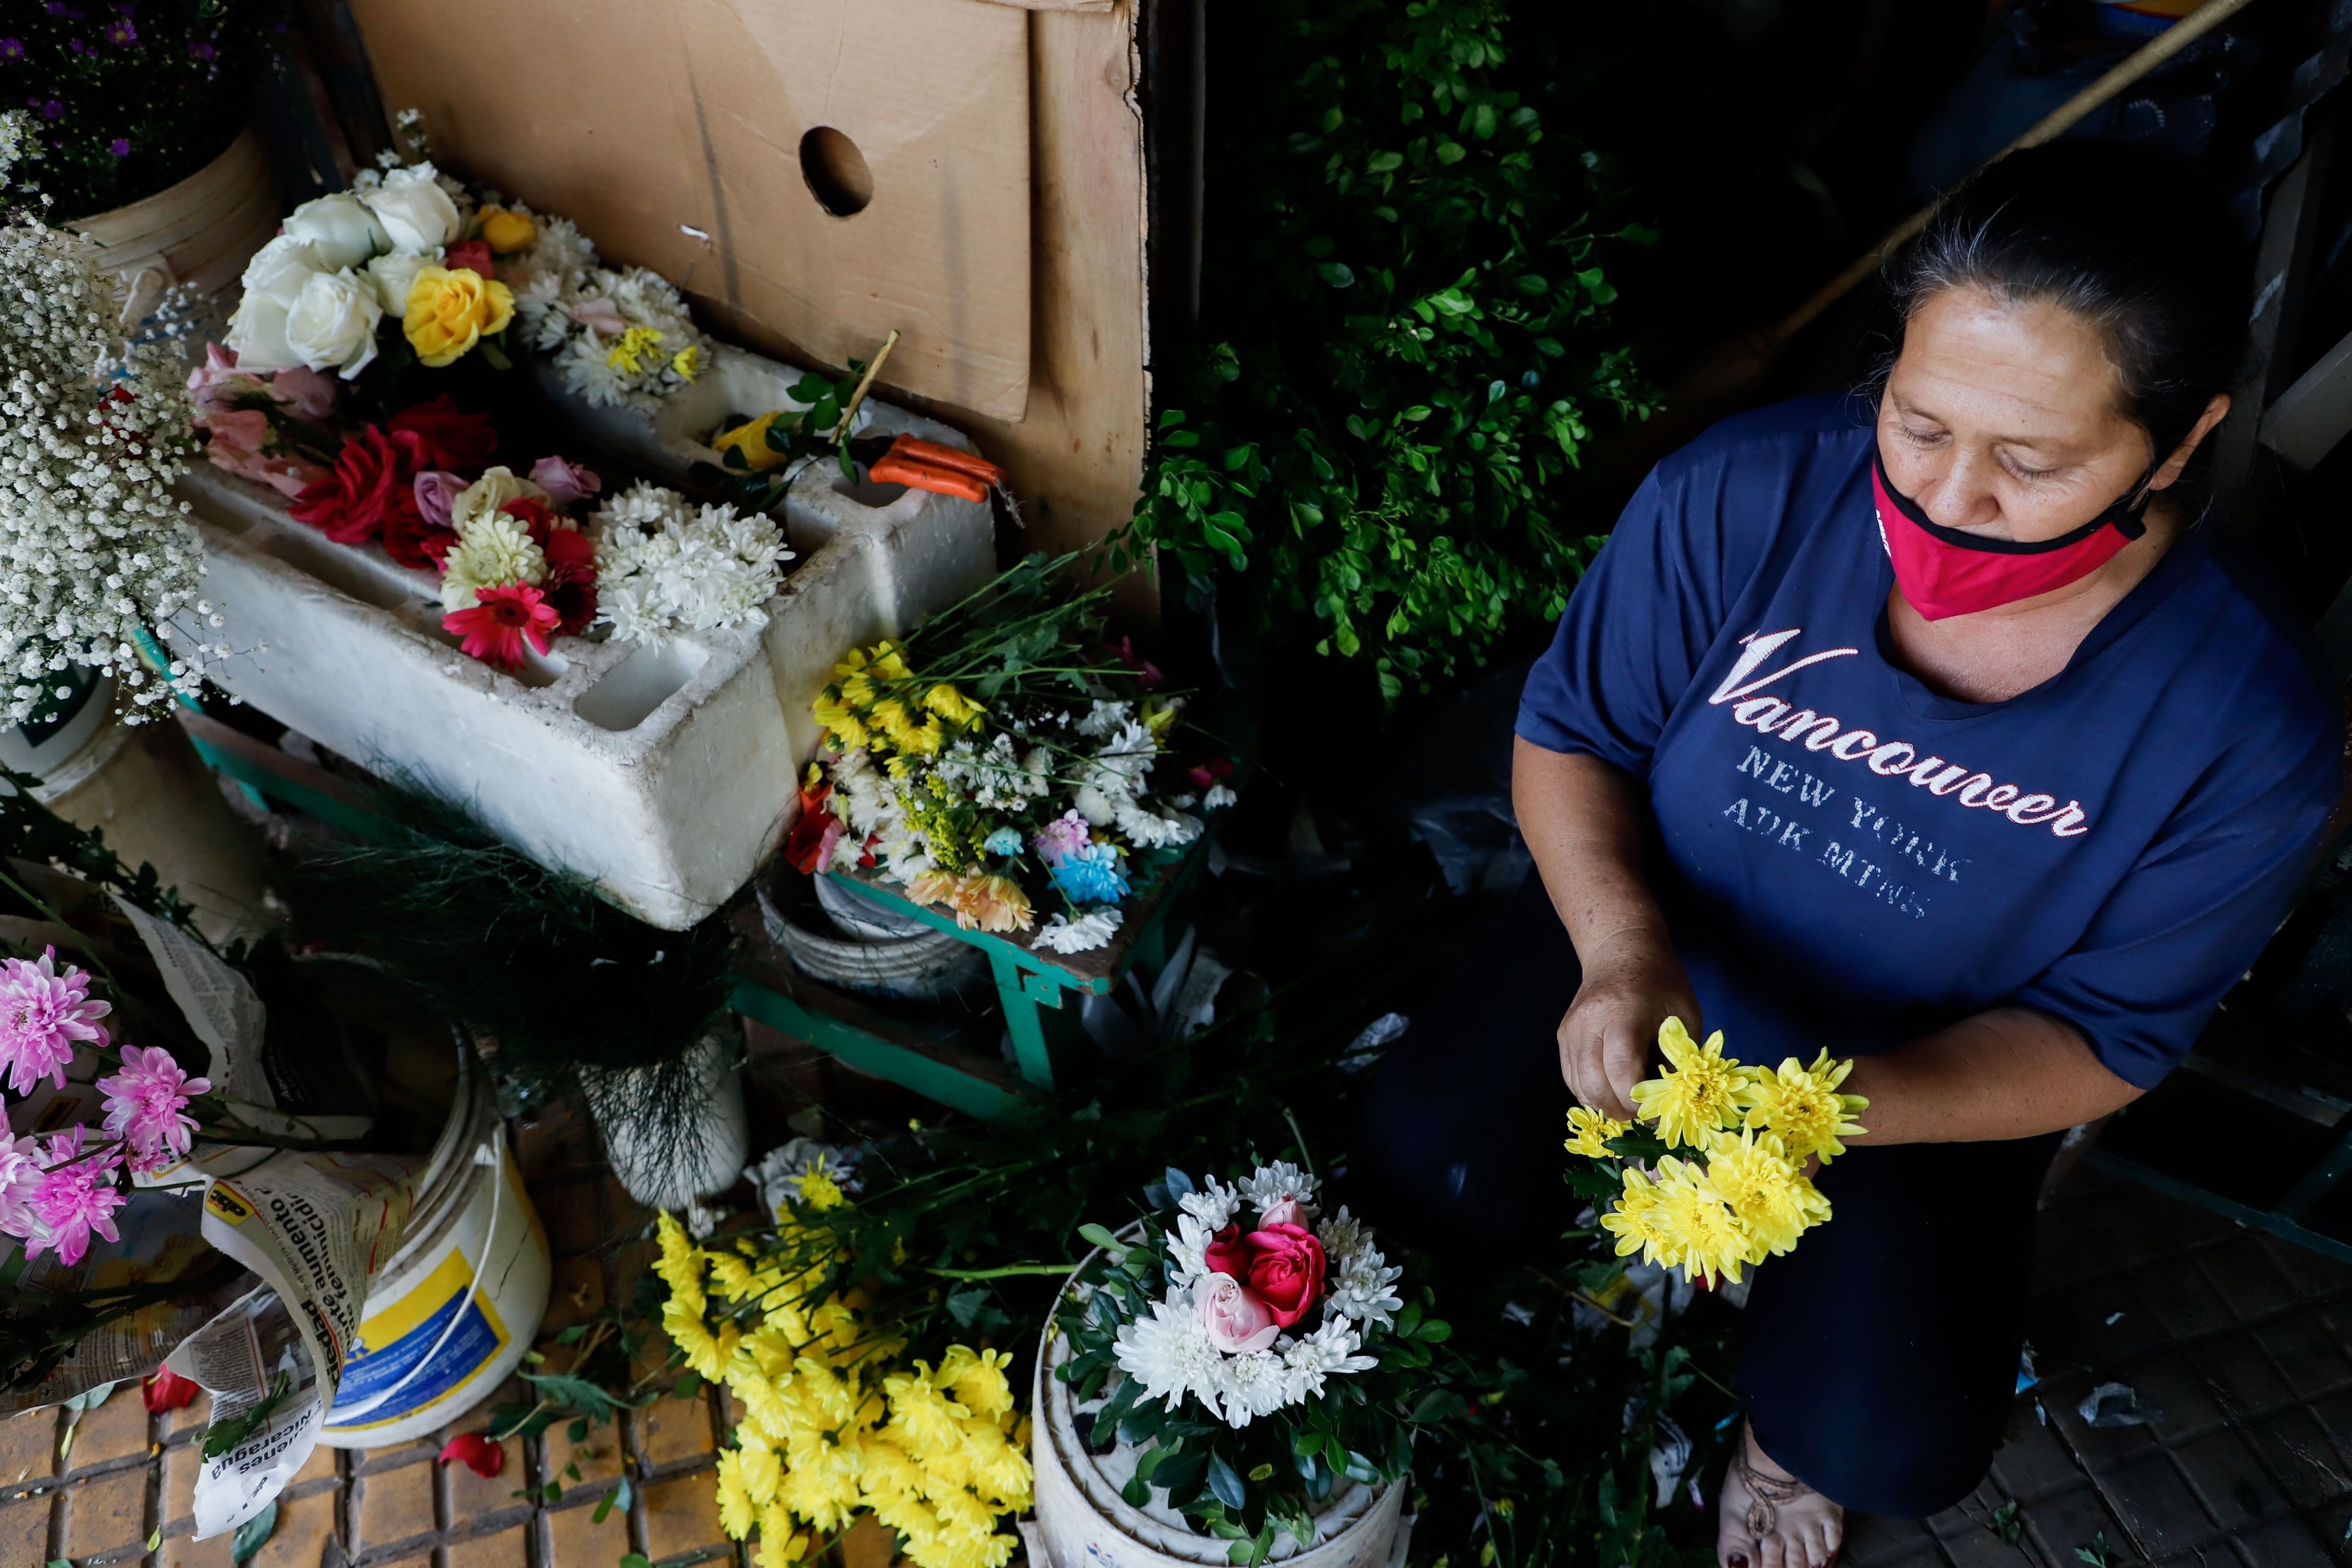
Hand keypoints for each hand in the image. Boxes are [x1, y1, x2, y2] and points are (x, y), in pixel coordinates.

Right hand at [1558, 929, 1698, 1119]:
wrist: (1620, 952)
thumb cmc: (1660, 984)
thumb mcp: (1683, 1017)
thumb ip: (1677, 1059)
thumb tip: (1669, 1103)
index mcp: (1622, 1012)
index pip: (1620, 1070)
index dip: (1638, 1099)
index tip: (1658, 1109)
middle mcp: (1589, 1022)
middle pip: (1593, 1084)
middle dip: (1620, 1109)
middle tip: (1643, 1113)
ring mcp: (1571, 1029)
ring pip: (1579, 1086)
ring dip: (1605, 1104)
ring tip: (1629, 1101)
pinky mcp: (1563, 1036)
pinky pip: (1572, 1077)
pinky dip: (1592, 1091)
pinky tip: (1612, 1088)